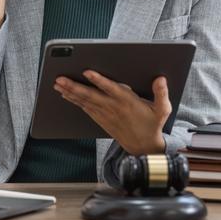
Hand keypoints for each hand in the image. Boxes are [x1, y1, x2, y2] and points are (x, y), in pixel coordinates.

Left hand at [54, 71, 170, 155]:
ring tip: (57, 84)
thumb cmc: (152, 124)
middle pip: (91, 95)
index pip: (111, 89)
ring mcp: (105, 114)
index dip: (99, 80)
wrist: (143, 147)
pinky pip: (85, 109)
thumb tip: (160, 78)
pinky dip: (74, 101)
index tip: (87, 72)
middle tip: (60, 79)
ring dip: (70, 93)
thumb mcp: (162, 110)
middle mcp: (113, 107)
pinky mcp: (101, 119)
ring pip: (84, 101)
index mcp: (127, 102)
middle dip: (74, 87)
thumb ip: (161, 93)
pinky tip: (65, 94)